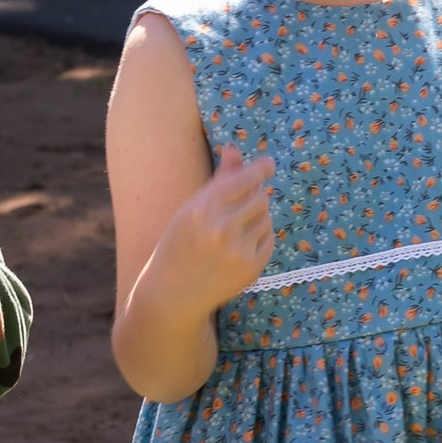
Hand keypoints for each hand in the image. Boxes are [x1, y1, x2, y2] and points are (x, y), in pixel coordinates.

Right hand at [150, 142, 275, 316]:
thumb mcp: (190, 209)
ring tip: (234, 230)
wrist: (173, 293)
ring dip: (256, 218)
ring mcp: (238, 251)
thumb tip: (234, 149)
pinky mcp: (251, 268)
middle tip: (238, 208)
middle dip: (253, 198)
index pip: (244, 180)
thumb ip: (218, 181)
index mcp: (202, 209)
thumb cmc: (179, 244)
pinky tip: (240, 245)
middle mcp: (222, 229)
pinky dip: (259, 237)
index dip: (259, 170)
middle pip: (260, 197)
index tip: (268, 164)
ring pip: (266, 218)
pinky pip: (268, 239)